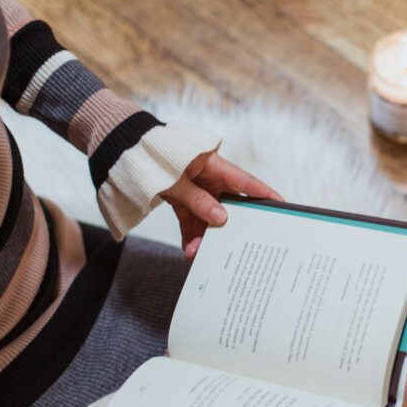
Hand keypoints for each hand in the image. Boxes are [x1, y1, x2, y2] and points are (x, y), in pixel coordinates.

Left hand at [160, 151, 282, 258]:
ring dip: (204, 236)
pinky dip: (189, 234)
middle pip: (228, 204)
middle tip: (238, 244)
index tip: (281, 206)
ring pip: (207, 216)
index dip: (264, 194)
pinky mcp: (180, 198)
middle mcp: (208, 178)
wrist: (125, 152)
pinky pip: (190, 219)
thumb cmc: (153, 157)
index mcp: (213, 165)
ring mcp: (195, 189)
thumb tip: (221, 218)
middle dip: (229, 226)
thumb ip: (198, 200)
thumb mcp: (176, 180)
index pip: (245, 182)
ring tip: (199, 254)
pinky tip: (189, 250)